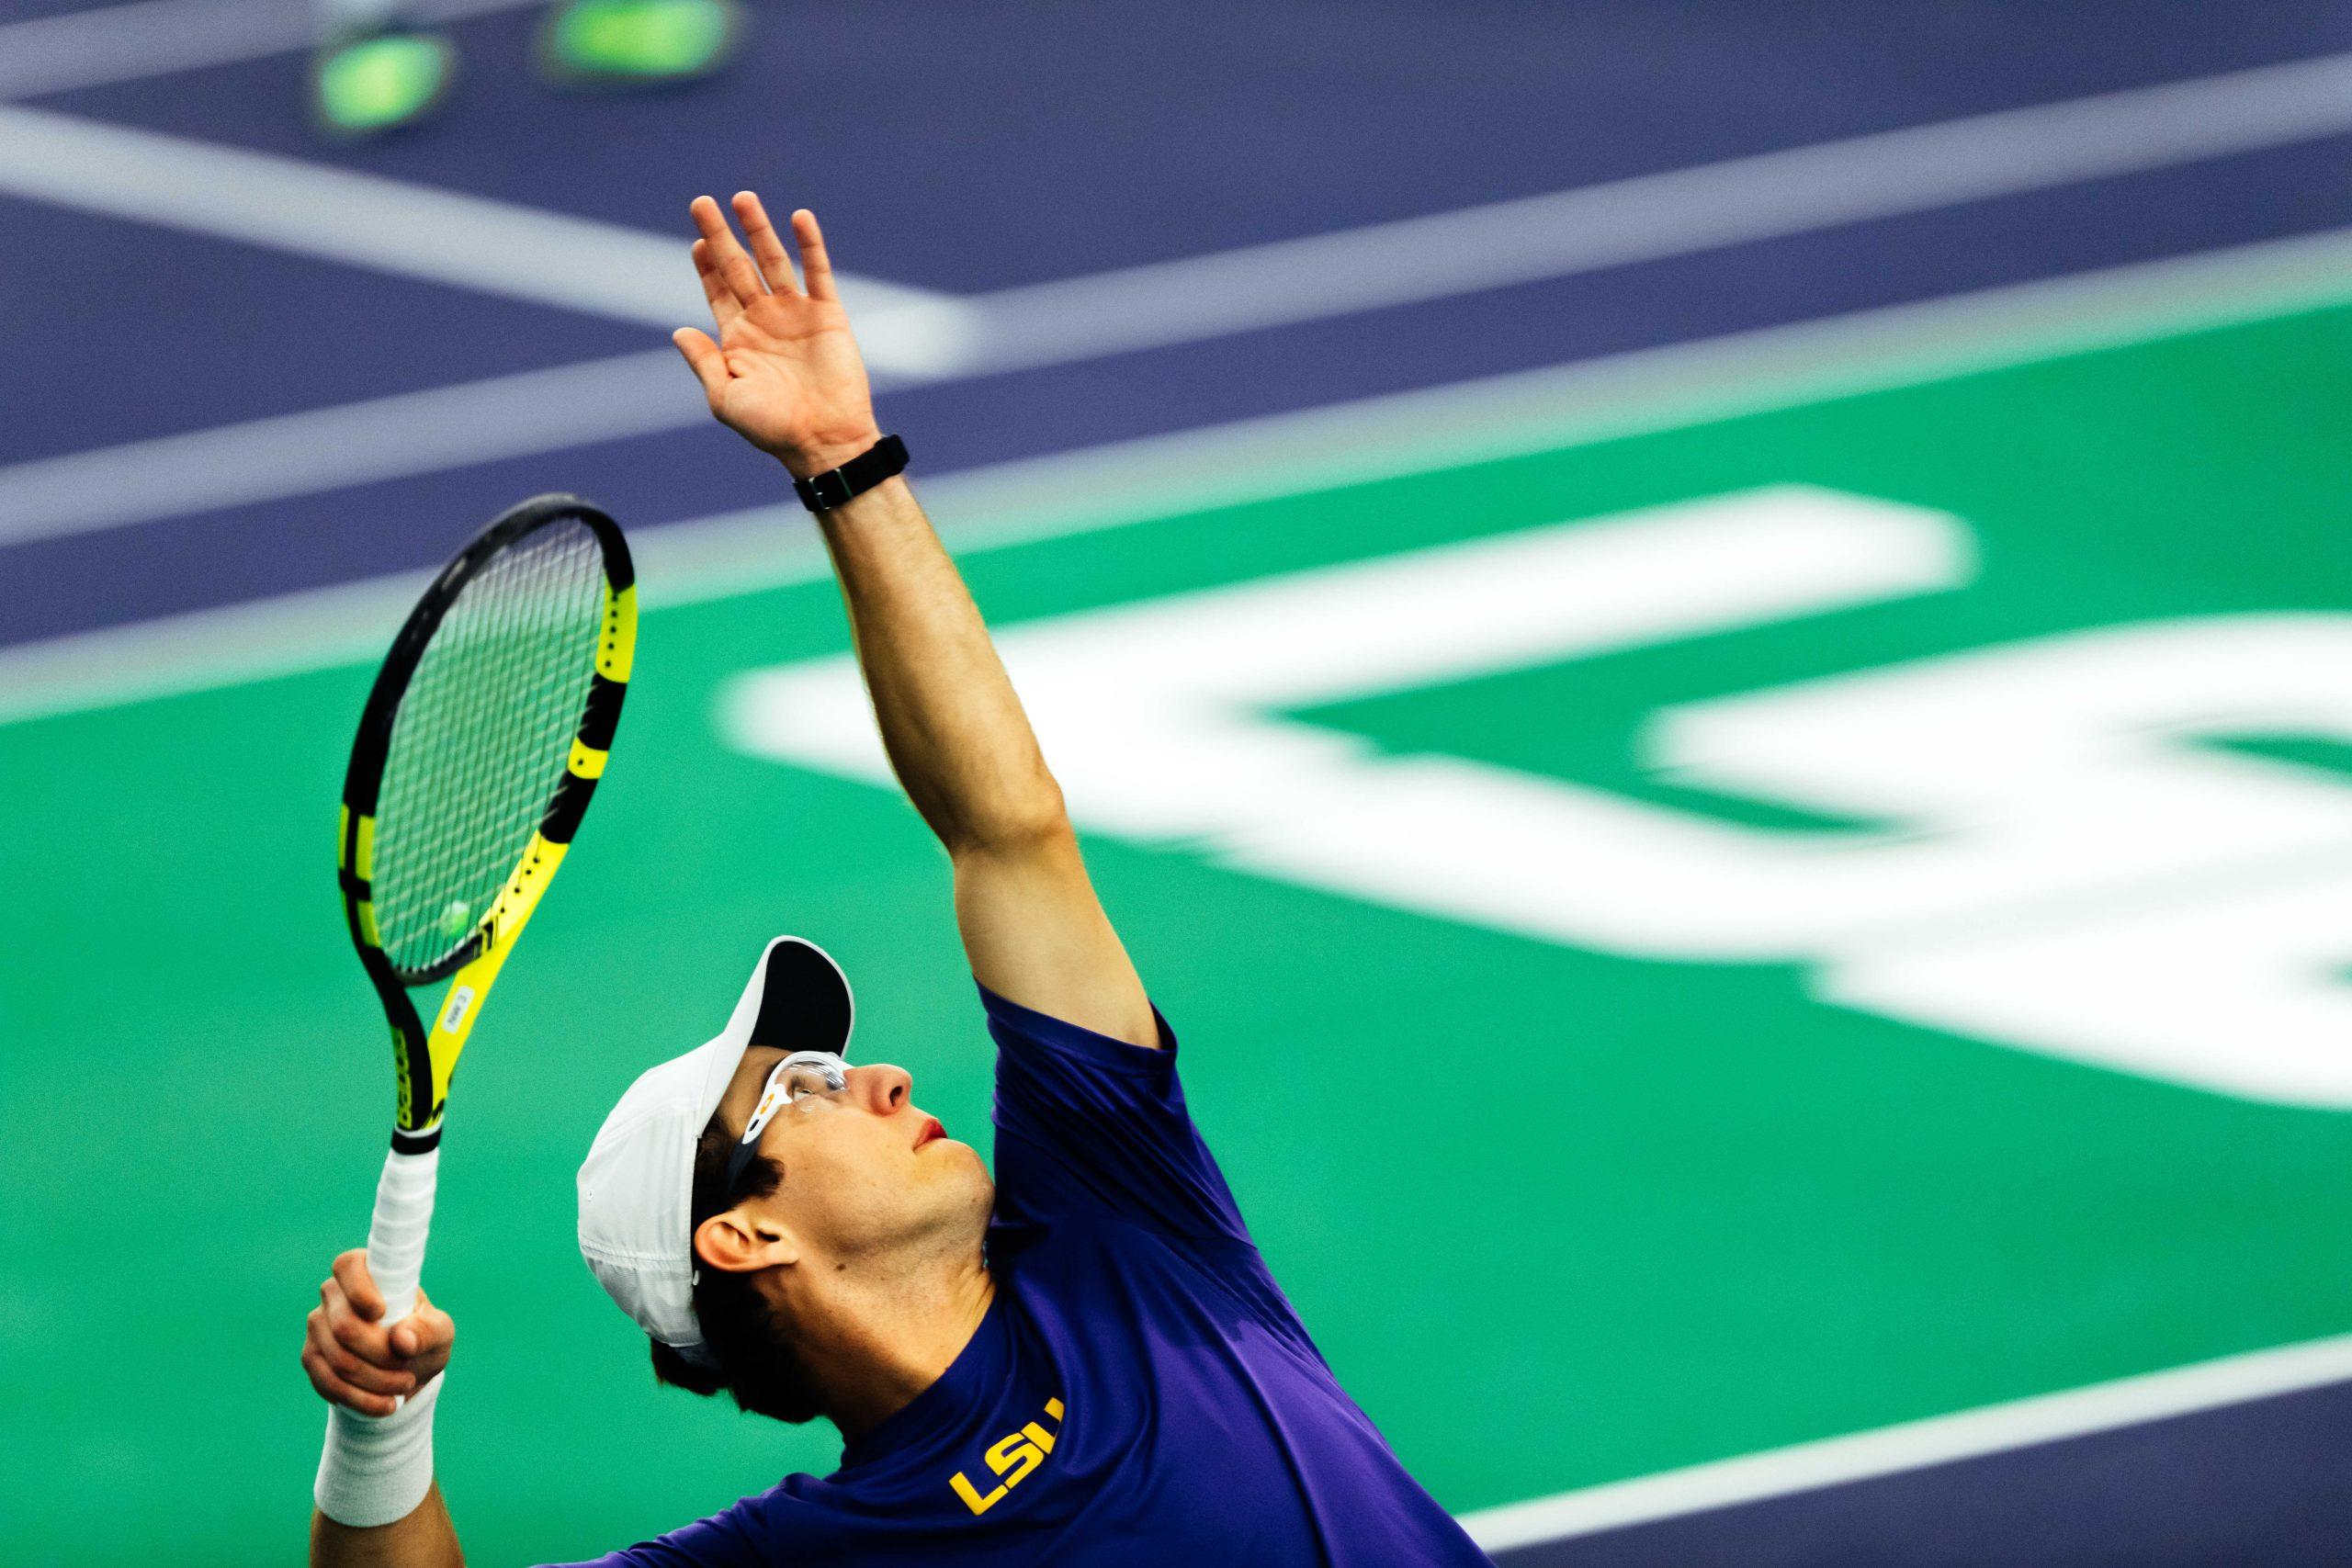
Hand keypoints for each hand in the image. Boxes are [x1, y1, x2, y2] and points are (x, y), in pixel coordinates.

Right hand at [301, 1249, 455, 1417]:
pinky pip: (327, 1382)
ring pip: (338, 1360)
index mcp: (366, 1271)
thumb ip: (427, 1330)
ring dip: (374, 1382)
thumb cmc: (424, 1337)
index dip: (359, 1289)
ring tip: (404, 1388)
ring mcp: (318, 1326)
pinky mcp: (312, 1357)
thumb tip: (402, 1340)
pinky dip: (358, 1399)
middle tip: (410, 1374)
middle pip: (345, 1327)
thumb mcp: (440, 1332)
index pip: (348, 1266)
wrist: (407, 1368)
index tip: (380, 1312)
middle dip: (382, 1357)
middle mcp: (334, 1294)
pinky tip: (383, 1405)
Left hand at [672, 192, 883, 478]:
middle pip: (738, 266)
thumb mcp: (725, 397)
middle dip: (720, 235)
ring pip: (774, 261)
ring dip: (758, 230)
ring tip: (742, 198)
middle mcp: (765, 319)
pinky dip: (810, 245)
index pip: (717, 290)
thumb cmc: (772, 428)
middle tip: (701, 203)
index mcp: (738, 338)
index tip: (696, 240)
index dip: (705, 264)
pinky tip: (800, 218)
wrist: (824, 441)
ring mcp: (796, 314)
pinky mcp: (828, 315)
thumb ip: (704, 362)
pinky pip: (818, 273)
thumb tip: (677, 330)